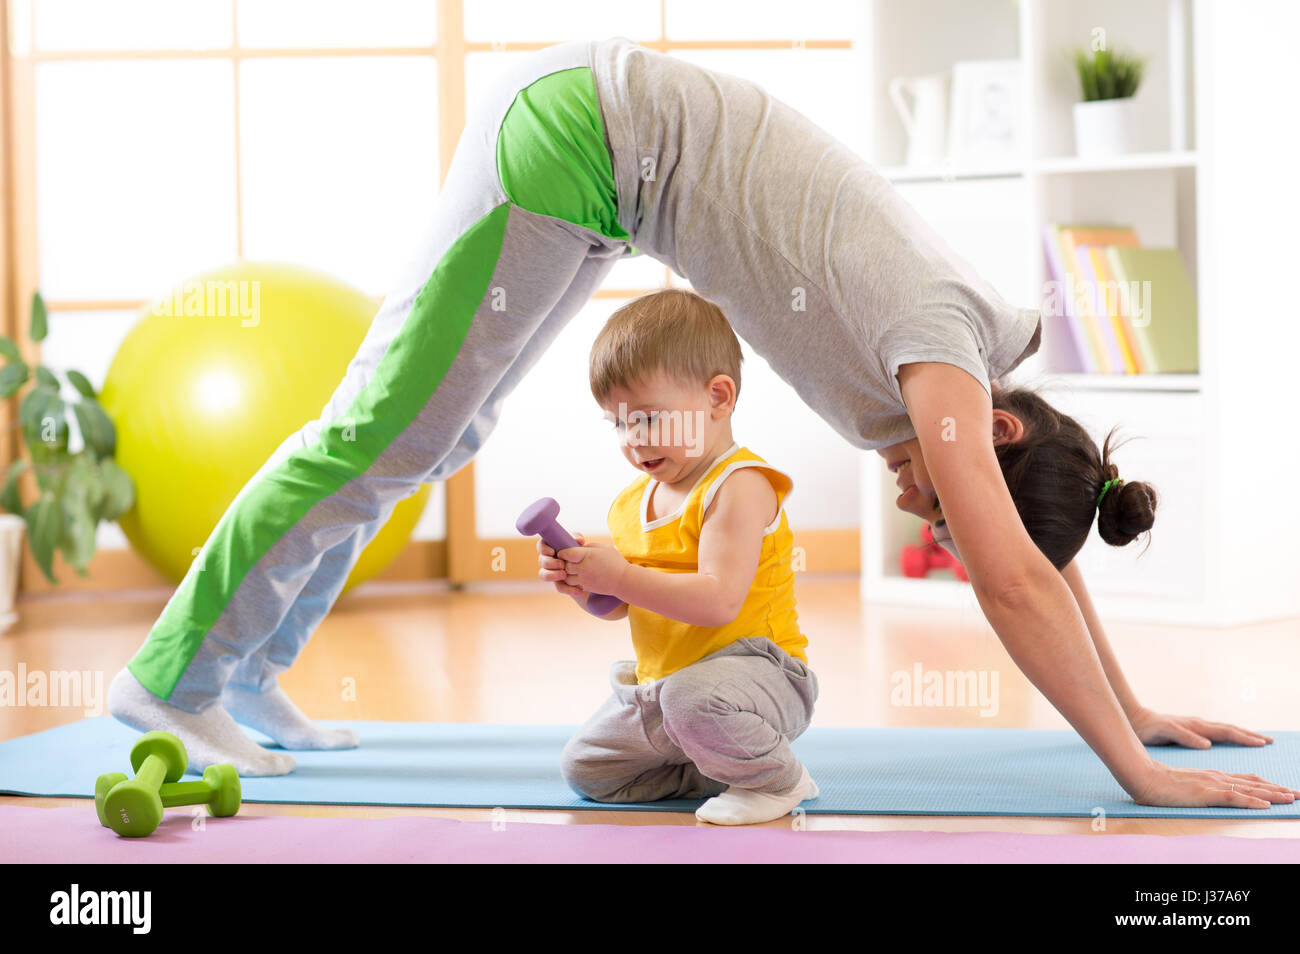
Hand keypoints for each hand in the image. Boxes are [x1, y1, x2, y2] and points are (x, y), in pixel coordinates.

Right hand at [537, 533, 585, 602]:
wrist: (588, 567)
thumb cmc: (578, 550)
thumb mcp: (578, 543)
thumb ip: (577, 538)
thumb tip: (579, 540)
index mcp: (550, 547)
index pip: (540, 546)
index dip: (544, 549)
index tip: (552, 552)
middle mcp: (547, 559)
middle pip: (541, 561)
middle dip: (550, 563)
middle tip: (562, 564)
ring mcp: (551, 572)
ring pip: (544, 575)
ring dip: (552, 575)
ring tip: (564, 575)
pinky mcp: (558, 583)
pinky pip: (559, 587)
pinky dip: (569, 589)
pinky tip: (578, 589)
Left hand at [555, 536, 627, 596]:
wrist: (623, 580)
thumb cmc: (615, 561)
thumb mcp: (603, 548)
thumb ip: (588, 547)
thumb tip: (576, 548)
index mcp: (588, 555)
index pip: (567, 553)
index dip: (564, 553)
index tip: (567, 552)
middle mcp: (584, 568)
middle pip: (566, 565)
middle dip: (566, 563)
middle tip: (571, 561)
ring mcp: (584, 579)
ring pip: (567, 577)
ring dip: (568, 573)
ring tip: (575, 569)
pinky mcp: (586, 587)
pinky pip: (573, 584)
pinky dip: (573, 581)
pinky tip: (580, 576)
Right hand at [1129, 759, 1298, 808]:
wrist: (1142, 775)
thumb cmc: (1157, 782)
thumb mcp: (1183, 784)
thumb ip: (1198, 787)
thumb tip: (1208, 793)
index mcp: (1212, 776)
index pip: (1246, 780)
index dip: (1267, 785)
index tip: (1284, 790)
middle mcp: (1217, 777)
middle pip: (1254, 783)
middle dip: (1278, 789)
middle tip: (1298, 795)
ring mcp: (1212, 784)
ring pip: (1249, 788)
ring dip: (1273, 794)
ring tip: (1291, 798)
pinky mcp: (1205, 792)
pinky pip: (1234, 797)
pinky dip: (1252, 800)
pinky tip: (1265, 804)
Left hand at [1130, 706, 1273, 747]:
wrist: (1136, 720)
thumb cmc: (1149, 729)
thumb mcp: (1166, 732)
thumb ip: (1186, 737)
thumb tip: (1207, 744)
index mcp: (1196, 726)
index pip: (1226, 732)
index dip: (1244, 738)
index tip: (1261, 743)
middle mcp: (1199, 724)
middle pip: (1229, 729)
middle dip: (1249, 735)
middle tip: (1269, 741)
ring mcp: (1195, 726)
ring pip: (1224, 729)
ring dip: (1241, 734)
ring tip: (1257, 739)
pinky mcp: (1191, 729)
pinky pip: (1215, 732)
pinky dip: (1228, 735)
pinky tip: (1231, 739)